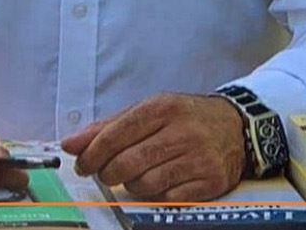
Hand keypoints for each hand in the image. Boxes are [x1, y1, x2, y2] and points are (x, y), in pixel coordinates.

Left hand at [61, 93, 245, 201]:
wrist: (235, 126)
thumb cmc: (184, 119)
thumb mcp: (149, 112)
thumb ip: (108, 127)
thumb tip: (70, 144)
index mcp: (162, 108)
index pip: (117, 134)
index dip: (93, 153)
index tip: (82, 164)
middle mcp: (182, 131)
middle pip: (128, 163)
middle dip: (109, 173)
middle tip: (107, 173)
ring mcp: (198, 157)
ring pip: (146, 184)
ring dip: (133, 185)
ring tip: (138, 175)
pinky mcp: (211, 180)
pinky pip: (169, 198)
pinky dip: (159, 195)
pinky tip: (162, 182)